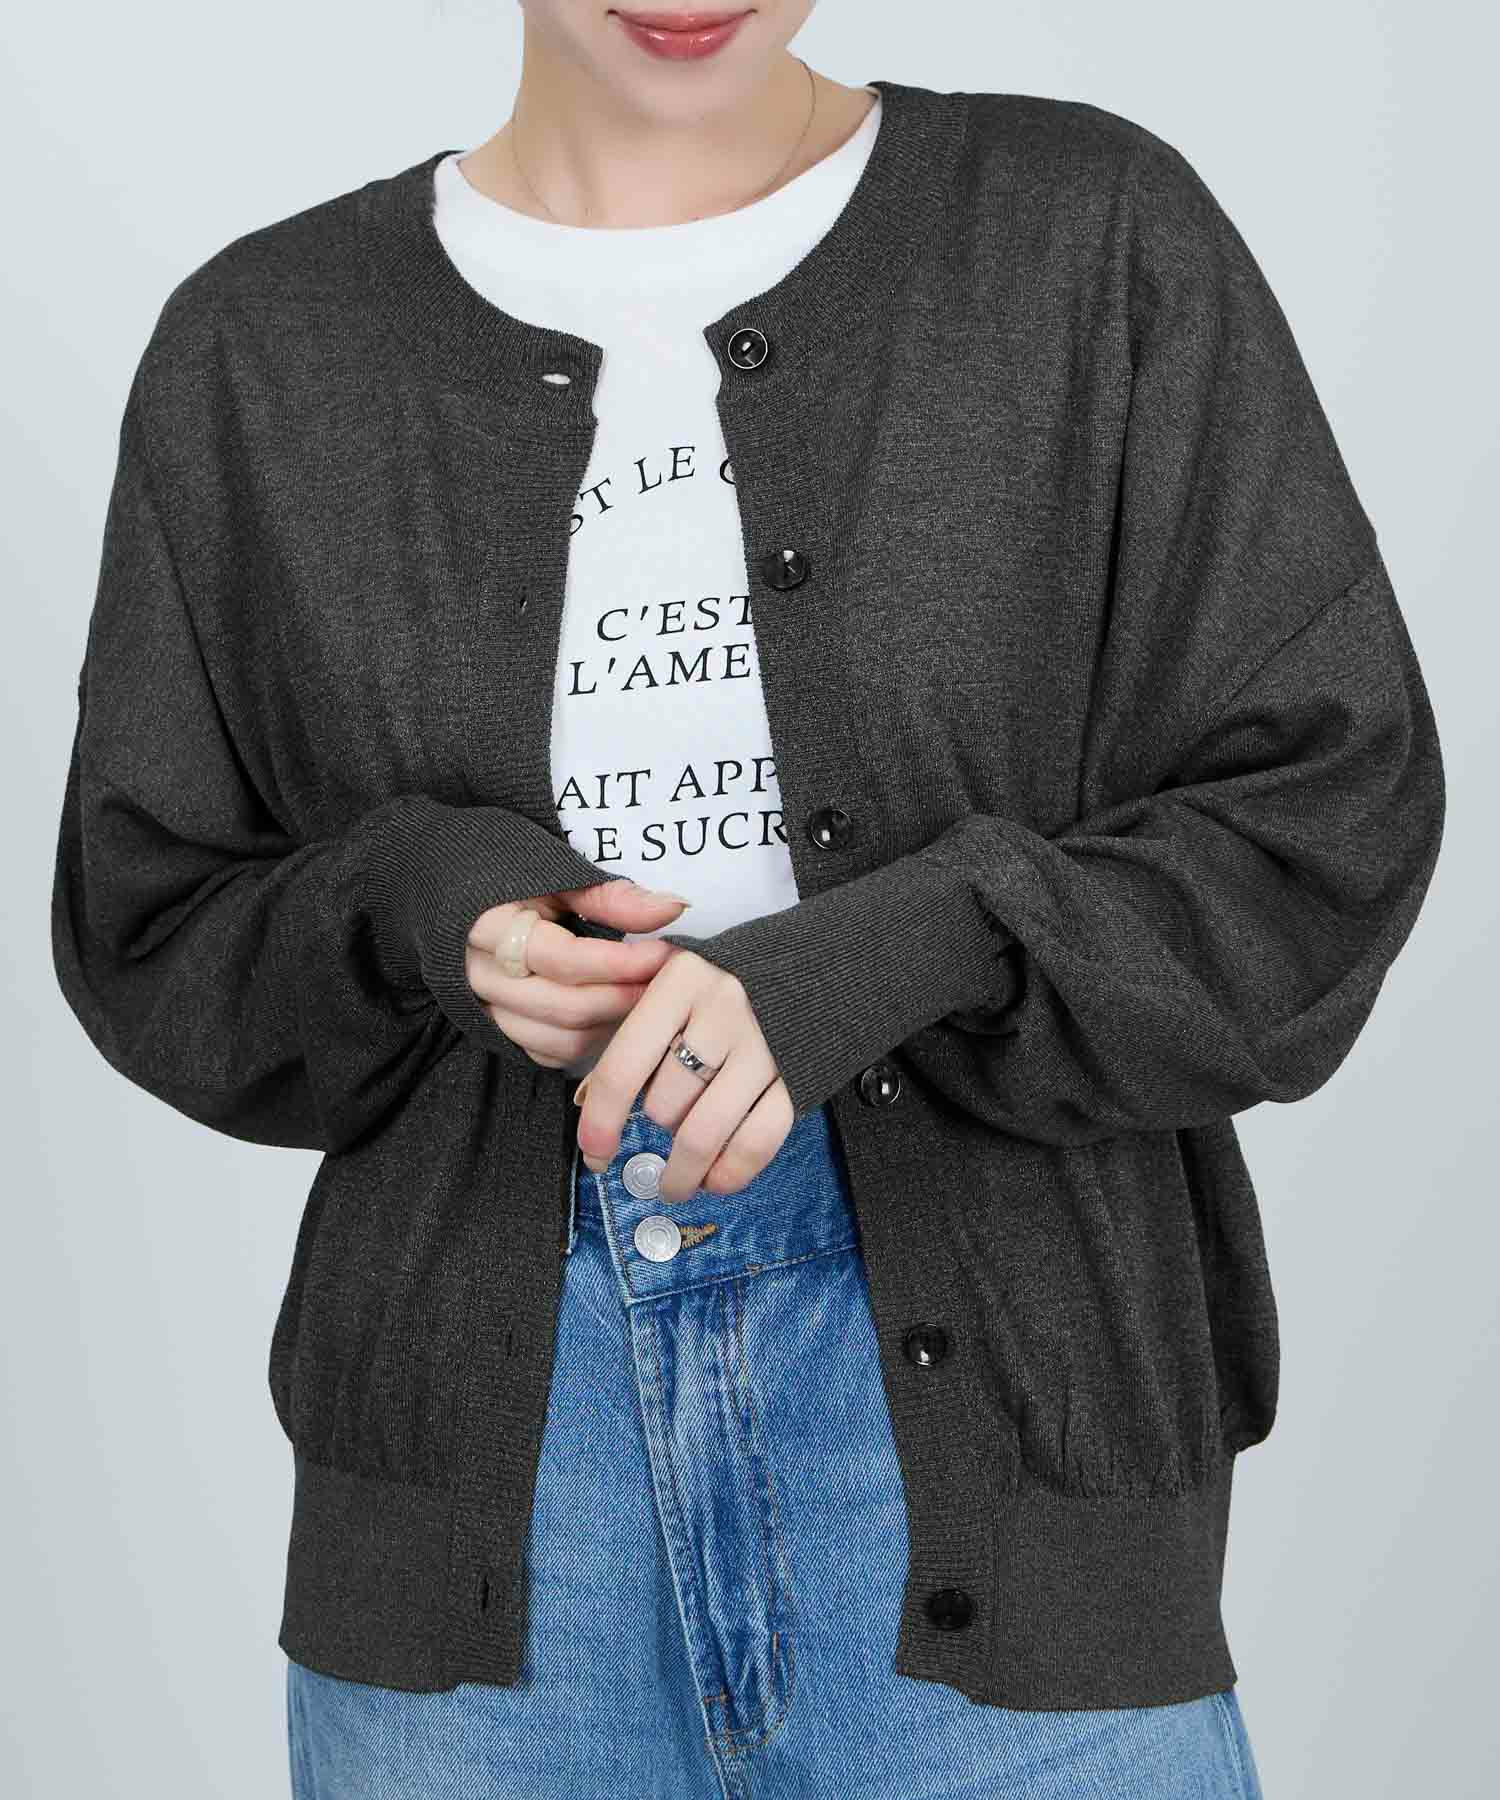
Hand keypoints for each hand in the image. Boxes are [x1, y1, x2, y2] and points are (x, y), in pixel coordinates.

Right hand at [465, 879, 690, 1069]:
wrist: (470, 906)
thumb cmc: (519, 887)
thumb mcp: (560, 877)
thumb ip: (612, 897)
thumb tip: (672, 907)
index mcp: (490, 928)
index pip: (564, 960)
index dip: (621, 963)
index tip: (664, 954)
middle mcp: (482, 977)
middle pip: (568, 1007)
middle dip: (626, 996)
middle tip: (667, 979)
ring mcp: (488, 1012)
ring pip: (564, 1039)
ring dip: (612, 1022)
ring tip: (643, 994)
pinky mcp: (500, 1034)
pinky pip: (552, 1055)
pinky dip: (589, 1041)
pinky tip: (611, 1012)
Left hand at [575, 948, 793, 1201]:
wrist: (819, 963)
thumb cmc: (730, 979)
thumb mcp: (677, 979)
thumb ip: (636, 1027)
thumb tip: (591, 1102)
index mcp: (681, 980)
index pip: (623, 1066)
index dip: (600, 1121)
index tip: (595, 1153)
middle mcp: (723, 1010)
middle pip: (665, 1104)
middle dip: (657, 1125)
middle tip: (664, 1122)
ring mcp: (765, 1045)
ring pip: (704, 1133)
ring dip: (684, 1172)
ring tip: (676, 1183)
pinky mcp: (799, 1076)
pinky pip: (758, 1141)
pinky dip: (731, 1172)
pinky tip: (716, 1180)